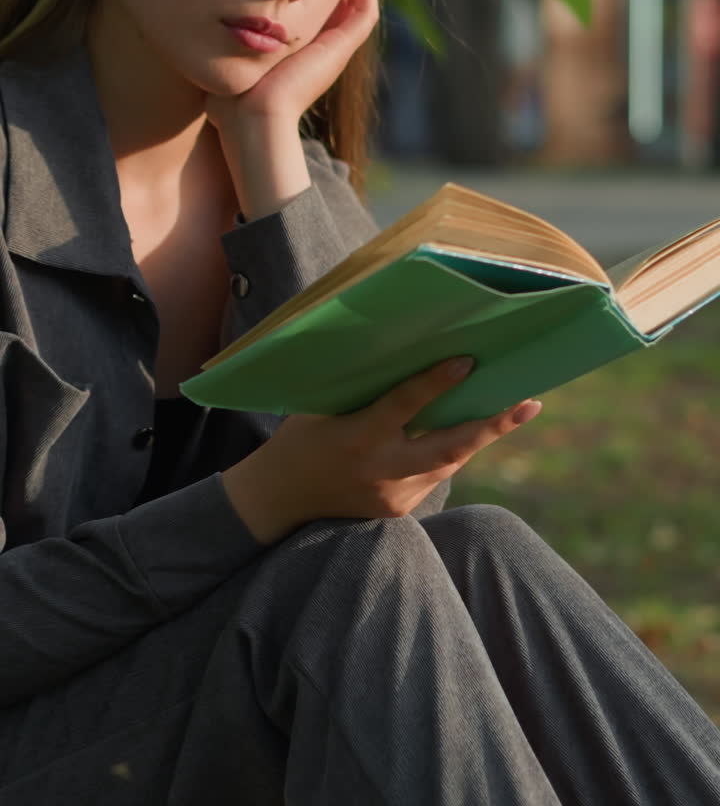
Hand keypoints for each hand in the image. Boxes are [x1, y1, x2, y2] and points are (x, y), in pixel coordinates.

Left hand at [206, 0, 378, 218]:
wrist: (251, 121)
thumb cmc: (231, 105)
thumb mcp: (227, 66)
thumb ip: (221, 51)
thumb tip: (197, 37)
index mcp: (298, 56)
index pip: (314, 14)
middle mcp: (321, 52)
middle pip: (340, 5)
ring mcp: (334, 51)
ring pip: (359, 5)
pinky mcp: (340, 48)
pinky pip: (364, 10)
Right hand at [222, 357, 541, 543]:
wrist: (280, 500)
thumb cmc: (301, 438)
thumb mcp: (324, 406)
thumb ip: (367, 390)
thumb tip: (411, 357)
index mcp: (356, 436)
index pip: (403, 406)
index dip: (436, 383)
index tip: (467, 360)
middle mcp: (380, 470)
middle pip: (447, 448)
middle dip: (491, 426)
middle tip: (529, 403)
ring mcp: (393, 496)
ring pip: (448, 462)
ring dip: (479, 435)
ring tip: (515, 409)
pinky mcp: (399, 511)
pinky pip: (434, 475)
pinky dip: (450, 451)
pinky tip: (471, 431)